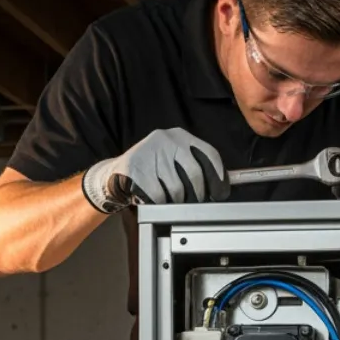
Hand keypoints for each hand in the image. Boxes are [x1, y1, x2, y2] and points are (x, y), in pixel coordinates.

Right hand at [82, 128, 229, 212]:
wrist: (118, 172)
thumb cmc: (153, 169)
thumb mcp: (174, 159)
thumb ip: (194, 166)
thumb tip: (222, 186)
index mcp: (180, 136)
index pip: (209, 154)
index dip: (218, 177)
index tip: (221, 193)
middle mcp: (166, 140)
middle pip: (195, 174)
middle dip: (198, 195)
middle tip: (195, 203)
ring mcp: (150, 152)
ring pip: (177, 189)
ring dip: (177, 202)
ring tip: (170, 199)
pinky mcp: (136, 168)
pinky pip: (158, 196)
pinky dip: (160, 204)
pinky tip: (156, 200)